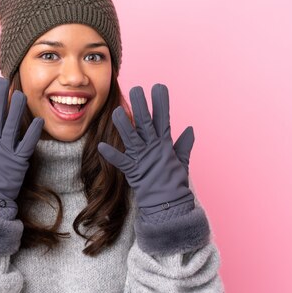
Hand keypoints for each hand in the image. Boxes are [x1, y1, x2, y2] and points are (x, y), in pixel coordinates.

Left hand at [98, 84, 194, 220]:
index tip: (159, 86)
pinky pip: (121, 162)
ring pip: (132, 137)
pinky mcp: (134, 172)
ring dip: (123, 124)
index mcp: (165, 144)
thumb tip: (190, 130)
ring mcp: (143, 159)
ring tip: (116, 110)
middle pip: (146, 123)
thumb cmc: (174, 184)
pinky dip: (112, 155)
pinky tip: (102, 147)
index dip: (161, 102)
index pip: (163, 118)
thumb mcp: (181, 161)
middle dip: (141, 105)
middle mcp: (154, 148)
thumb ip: (184, 145)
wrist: (171, 206)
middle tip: (136, 89)